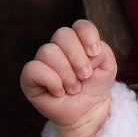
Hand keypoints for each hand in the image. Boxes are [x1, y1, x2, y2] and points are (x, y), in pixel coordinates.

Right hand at [19, 20, 116, 136]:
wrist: (87, 111)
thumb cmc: (95, 87)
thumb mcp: (108, 68)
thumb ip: (103, 52)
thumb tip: (87, 51)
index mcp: (78, 41)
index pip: (80, 25)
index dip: (88, 36)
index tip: (95, 54)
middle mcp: (58, 47)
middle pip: (62, 34)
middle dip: (78, 57)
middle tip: (85, 76)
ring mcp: (42, 61)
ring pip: (49, 51)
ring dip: (67, 74)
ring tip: (74, 88)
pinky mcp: (30, 77)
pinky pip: (34, 68)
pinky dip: (51, 81)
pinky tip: (59, 92)